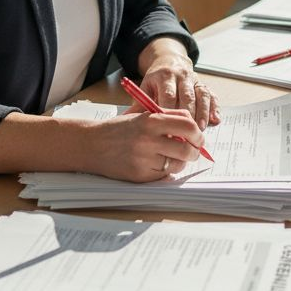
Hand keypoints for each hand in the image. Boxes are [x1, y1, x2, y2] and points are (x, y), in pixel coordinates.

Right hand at [88, 110, 203, 182]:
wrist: (92, 144)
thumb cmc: (119, 129)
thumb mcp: (143, 115)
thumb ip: (167, 117)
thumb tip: (194, 127)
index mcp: (151, 120)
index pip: (188, 126)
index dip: (198, 134)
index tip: (198, 138)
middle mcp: (149, 139)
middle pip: (187, 150)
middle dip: (194, 152)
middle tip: (192, 152)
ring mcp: (144, 159)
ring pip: (177, 165)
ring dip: (179, 162)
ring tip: (171, 157)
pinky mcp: (140, 175)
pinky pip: (164, 175)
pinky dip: (165, 170)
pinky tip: (155, 163)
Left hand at [138, 47, 221, 129]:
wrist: (169, 61)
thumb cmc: (156, 81)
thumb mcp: (145, 88)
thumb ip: (139, 104)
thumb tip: (126, 121)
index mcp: (164, 76)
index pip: (168, 94)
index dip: (170, 112)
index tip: (168, 129)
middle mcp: (181, 76)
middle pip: (187, 96)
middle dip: (189, 115)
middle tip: (187, 134)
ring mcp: (195, 80)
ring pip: (201, 96)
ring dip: (202, 114)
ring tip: (201, 130)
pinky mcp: (204, 84)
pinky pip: (212, 96)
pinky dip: (215, 108)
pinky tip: (215, 120)